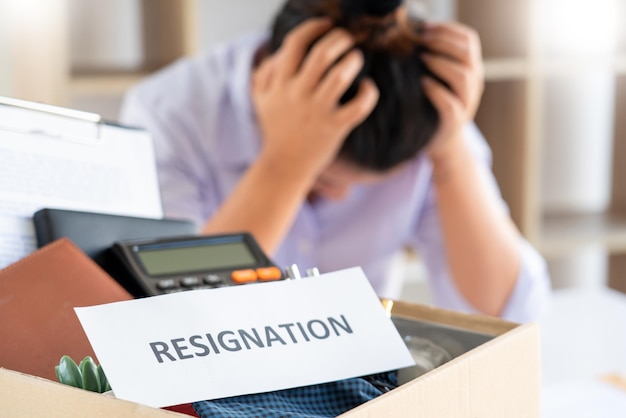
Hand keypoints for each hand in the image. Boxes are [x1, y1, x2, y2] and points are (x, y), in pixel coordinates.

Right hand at [251, 18, 378, 180]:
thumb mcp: (261, 100)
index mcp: (280, 84)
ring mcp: (317, 112)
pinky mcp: (335, 128)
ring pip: (341, 75)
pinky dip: (369, 92)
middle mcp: (298, 95)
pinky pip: (359, 106)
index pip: (295, 44)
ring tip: (356, 59)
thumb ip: (265, 73)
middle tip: (348, 40)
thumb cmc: (276, 129)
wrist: (284, 166)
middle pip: (322, 54)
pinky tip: (367, 87)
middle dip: (340, 39)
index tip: (327, 25)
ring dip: (353, 60)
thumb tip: (279, 53)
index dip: (313, 28)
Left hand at [418, 22, 484, 162]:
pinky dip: (436, 91)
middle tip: (421, 40)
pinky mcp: (455, 121)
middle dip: (443, 43)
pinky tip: (422, 83)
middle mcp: (474, 84)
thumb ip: (435, 58)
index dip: (448, 30)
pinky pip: (450, 104)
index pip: (469, 40)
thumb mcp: (439, 78)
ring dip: (441, 64)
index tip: (425, 27)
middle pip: (467, 55)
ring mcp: (467, 103)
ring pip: (464, 77)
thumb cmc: (434, 105)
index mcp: (471, 68)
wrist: (442, 141)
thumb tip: (412, 34)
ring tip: (422, 58)